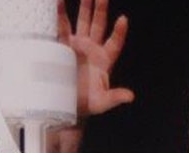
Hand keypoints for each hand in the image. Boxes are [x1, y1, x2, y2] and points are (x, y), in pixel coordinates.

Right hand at [58, 0, 134, 117]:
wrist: (66, 106)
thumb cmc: (87, 105)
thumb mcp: (102, 102)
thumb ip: (115, 97)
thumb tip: (130, 97)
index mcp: (105, 59)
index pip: (115, 43)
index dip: (119, 32)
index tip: (123, 19)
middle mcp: (93, 49)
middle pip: (98, 25)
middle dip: (100, 9)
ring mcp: (78, 46)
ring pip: (82, 21)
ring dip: (84, 7)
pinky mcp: (63, 47)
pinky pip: (62, 28)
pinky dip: (60, 16)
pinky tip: (58, 2)